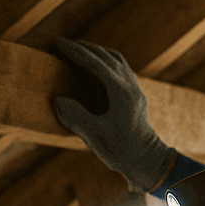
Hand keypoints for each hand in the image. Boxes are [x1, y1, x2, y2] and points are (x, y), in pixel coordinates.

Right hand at [50, 37, 177, 192]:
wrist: (148, 162)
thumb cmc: (123, 152)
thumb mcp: (95, 137)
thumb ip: (76, 117)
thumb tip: (57, 100)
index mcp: (121, 91)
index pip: (94, 62)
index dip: (73, 51)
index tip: (55, 42)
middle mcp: (130, 85)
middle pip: (105, 55)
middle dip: (82, 47)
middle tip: (60, 45)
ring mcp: (135, 89)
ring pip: (115, 59)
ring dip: (95, 52)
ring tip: (76, 52)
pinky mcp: (135, 95)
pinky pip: (120, 69)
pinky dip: (104, 62)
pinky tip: (95, 69)